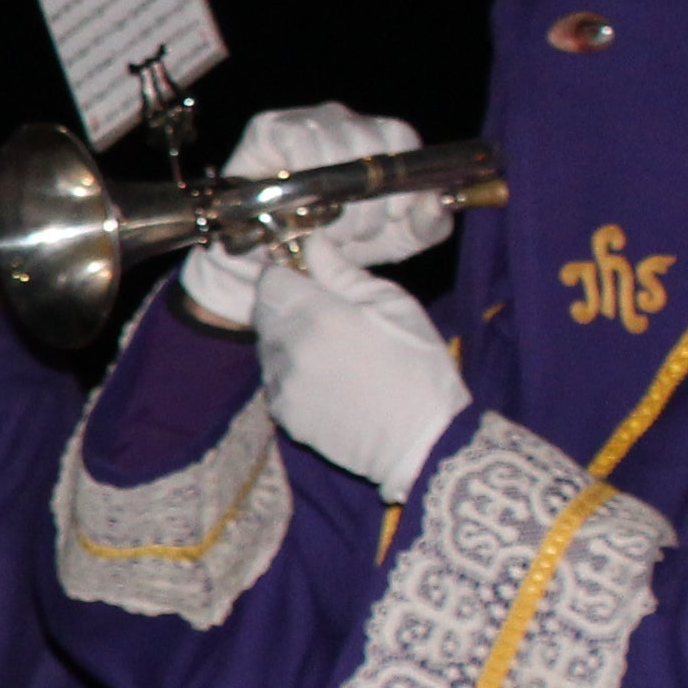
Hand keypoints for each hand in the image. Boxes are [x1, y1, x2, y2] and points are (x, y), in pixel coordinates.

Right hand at [186, 104, 447, 320]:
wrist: (265, 269)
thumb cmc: (331, 248)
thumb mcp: (393, 242)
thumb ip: (428, 225)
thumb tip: (434, 200)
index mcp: (377, 140)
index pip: (400, 136)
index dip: (403, 176)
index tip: (396, 216)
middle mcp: (343, 123)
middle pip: (371, 141)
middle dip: (369, 197)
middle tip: (355, 234)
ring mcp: (305, 120)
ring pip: (337, 141)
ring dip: (335, 191)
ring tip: (326, 227)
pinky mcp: (268, 128)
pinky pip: (298, 139)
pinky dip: (304, 174)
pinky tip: (298, 203)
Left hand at [253, 259, 471, 501]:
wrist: (423, 441)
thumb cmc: (419, 368)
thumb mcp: (395, 307)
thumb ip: (345, 274)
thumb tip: (313, 246)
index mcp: (317, 316)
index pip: (270, 280)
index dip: (286, 274)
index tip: (306, 277)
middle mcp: (289, 350)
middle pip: (264, 312)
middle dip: (286, 305)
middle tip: (326, 313)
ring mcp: (281, 385)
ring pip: (266, 346)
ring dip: (287, 339)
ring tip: (333, 349)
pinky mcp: (282, 414)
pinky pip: (274, 379)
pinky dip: (291, 372)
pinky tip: (329, 377)